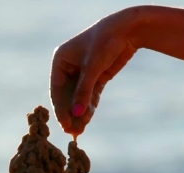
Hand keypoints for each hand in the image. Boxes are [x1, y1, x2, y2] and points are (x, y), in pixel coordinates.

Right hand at [50, 7, 140, 136]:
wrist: (128, 30)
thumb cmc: (105, 42)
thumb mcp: (93, 67)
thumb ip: (84, 91)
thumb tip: (76, 115)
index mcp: (60, 60)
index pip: (56, 89)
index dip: (60, 108)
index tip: (64, 124)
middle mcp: (68, 67)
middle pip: (67, 96)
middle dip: (71, 113)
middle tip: (73, 132)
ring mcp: (82, 73)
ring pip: (79, 98)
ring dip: (80, 112)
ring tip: (81, 129)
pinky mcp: (96, 77)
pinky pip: (90, 95)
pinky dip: (90, 106)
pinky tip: (89, 117)